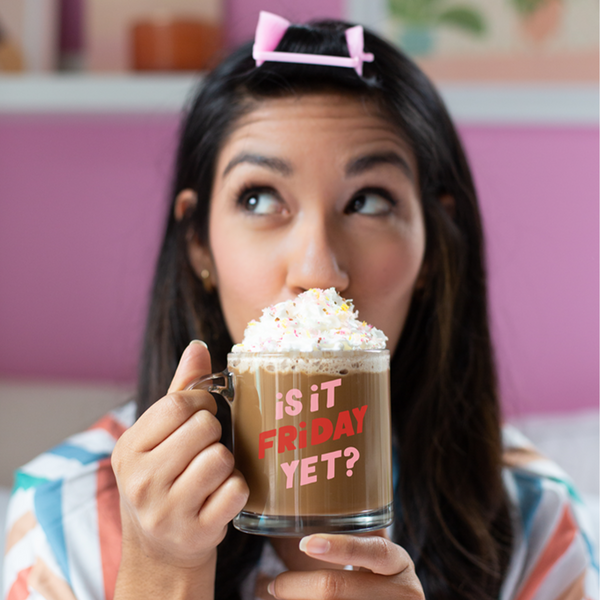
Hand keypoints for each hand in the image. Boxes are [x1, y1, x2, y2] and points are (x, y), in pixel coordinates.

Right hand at [112, 341, 248, 598]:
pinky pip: (237, 490)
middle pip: (204, 428)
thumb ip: (180, 389)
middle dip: (213, 433)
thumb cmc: (163, 480)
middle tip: (203, 449)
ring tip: (210, 475)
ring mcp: (166, 511)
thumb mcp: (158, 437)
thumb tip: (198, 346)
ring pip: (221, 458)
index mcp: (128, 449)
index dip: (201, 403)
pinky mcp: (196, 532)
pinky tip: (219, 496)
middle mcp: (140, 481)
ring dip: (225, 463)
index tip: (201, 414)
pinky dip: (237, 489)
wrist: (160, 551)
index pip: (178, 404)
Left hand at [267, 533, 423, 599]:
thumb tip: (297, 507)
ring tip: (275, 592)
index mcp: (399, 563)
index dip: (339, 547)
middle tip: (274, 584)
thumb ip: (352, 536)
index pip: (374, 551)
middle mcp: (402, 591)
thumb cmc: (374, 575)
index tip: (305, 543)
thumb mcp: (372, 554)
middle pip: (336, 590)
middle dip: (297, 586)